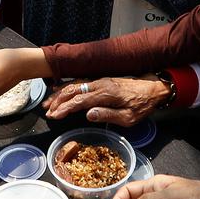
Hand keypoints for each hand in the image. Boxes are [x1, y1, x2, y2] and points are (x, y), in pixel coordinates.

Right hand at [42, 76, 169, 125]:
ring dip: (60, 93)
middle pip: (73, 90)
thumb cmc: (141, 105)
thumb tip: (87, 114)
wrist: (153, 89)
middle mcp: (100, 84)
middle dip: (58, 100)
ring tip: (47, 102)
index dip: (65, 108)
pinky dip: (68, 86)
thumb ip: (108, 115)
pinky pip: (80, 81)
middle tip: (46, 111)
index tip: (54, 115)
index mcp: (106, 93)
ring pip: (75, 84)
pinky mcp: (101, 81)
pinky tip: (60, 89)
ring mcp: (100, 80)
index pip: (80, 100)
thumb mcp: (129, 117)